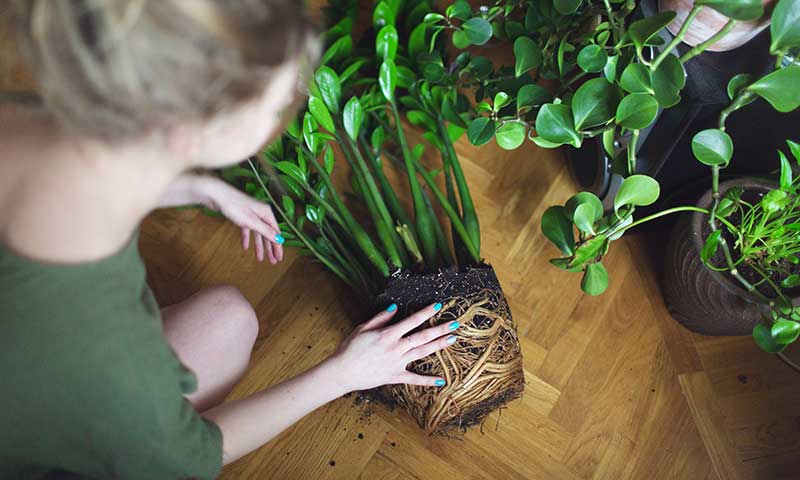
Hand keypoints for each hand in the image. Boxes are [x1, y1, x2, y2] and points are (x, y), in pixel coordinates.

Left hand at [202, 178, 284, 263]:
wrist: (217, 195)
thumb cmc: (235, 206)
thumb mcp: (252, 221)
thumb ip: (266, 231)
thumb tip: (279, 240)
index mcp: (267, 213)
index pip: (276, 233)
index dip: (278, 246)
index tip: (279, 258)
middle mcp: (261, 213)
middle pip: (268, 234)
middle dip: (269, 249)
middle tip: (272, 262)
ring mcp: (251, 215)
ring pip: (258, 234)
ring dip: (259, 246)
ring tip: (260, 259)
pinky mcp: (242, 216)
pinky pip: (247, 230)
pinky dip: (247, 238)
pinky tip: (245, 247)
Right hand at [327, 303, 460, 392]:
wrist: (343, 372)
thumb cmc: (350, 349)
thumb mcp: (362, 328)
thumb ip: (380, 318)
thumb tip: (395, 308)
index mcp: (388, 334)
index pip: (412, 321)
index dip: (426, 312)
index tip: (438, 305)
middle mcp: (396, 347)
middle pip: (423, 336)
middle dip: (440, 329)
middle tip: (455, 324)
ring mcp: (397, 363)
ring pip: (422, 353)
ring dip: (438, 346)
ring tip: (452, 340)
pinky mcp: (395, 376)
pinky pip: (414, 379)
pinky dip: (428, 380)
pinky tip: (441, 380)